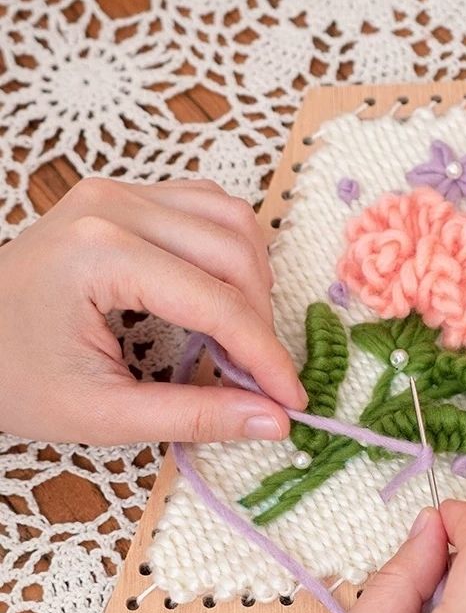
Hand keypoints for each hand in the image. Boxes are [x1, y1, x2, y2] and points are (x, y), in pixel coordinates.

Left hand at [0, 177, 306, 443]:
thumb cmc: (10, 375)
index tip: (290, 398)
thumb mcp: (100, 412)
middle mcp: (115, 205)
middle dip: (261, 320)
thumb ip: (193, 415)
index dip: (265, 356)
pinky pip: (208, 207)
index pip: (217, 302)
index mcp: (100, 254)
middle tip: (260, 375)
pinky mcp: (127, 196)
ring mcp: (121, 192)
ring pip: (232, 219)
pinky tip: (222, 291)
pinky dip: (232, 250)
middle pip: (235, 252)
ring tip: (243, 333)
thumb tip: (272, 420)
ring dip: (254, 279)